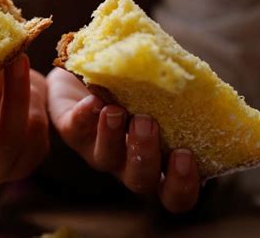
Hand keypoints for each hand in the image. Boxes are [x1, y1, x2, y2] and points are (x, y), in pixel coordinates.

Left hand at [47, 67, 199, 212]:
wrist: (92, 67)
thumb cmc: (138, 81)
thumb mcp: (160, 82)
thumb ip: (176, 85)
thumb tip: (187, 75)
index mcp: (158, 157)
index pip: (174, 191)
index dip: (182, 184)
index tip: (185, 155)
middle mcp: (127, 161)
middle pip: (140, 180)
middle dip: (145, 154)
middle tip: (147, 123)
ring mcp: (97, 149)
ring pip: (105, 159)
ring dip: (112, 135)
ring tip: (115, 110)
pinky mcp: (72, 130)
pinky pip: (75, 130)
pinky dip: (84, 116)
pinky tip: (92, 100)